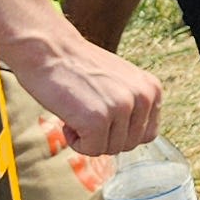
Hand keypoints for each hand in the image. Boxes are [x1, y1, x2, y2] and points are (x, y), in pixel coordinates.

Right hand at [2, 31, 159, 157]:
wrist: (48, 49)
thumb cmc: (77, 66)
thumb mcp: (120, 81)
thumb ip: (133, 104)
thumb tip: (134, 134)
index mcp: (151, 89)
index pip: (147, 134)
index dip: (120, 132)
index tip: (103, 117)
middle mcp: (143, 98)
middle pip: (129, 144)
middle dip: (104, 137)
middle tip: (85, 113)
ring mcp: (122, 108)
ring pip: (110, 149)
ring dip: (89, 138)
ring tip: (77, 112)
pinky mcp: (97, 119)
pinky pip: (91, 150)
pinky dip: (75, 142)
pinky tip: (68, 120)